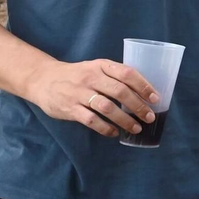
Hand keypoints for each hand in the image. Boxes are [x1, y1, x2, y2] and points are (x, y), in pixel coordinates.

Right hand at [27, 59, 158, 138]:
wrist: (43, 79)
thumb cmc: (77, 75)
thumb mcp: (95, 67)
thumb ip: (114, 76)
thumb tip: (143, 92)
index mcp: (100, 65)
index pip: (126, 73)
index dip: (143, 86)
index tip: (155, 98)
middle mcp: (91, 77)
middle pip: (119, 91)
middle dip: (138, 106)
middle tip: (149, 117)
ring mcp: (79, 93)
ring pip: (107, 107)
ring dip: (124, 119)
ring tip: (136, 128)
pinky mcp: (70, 108)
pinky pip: (91, 120)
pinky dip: (105, 128)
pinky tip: (114, 133)